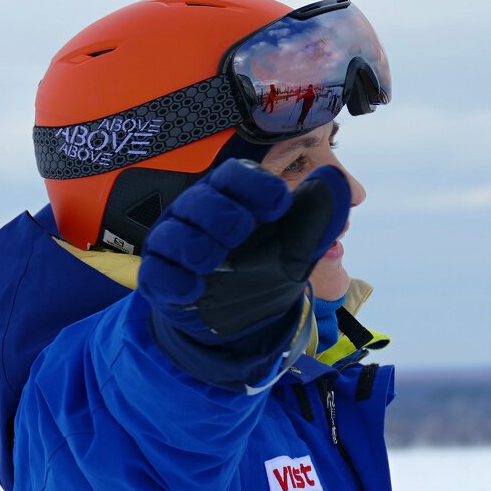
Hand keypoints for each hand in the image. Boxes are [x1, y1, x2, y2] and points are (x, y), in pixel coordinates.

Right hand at [138, 158, 350, 342]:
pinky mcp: (160, 277)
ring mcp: (174, 244)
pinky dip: (176, 281)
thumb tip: (333, 180)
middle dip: (223, 214)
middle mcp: (197, 213)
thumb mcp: (302, 242)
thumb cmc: (267, 266)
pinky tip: (196, 290)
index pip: (234, 174)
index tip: (278, 206)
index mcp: (231, 195)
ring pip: (172, 234)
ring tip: (214, 262)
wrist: (246, 315)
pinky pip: (157, 273)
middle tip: (241, 233)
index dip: (254, 184)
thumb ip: (320, 211)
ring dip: (197, 246)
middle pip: (199, 199)